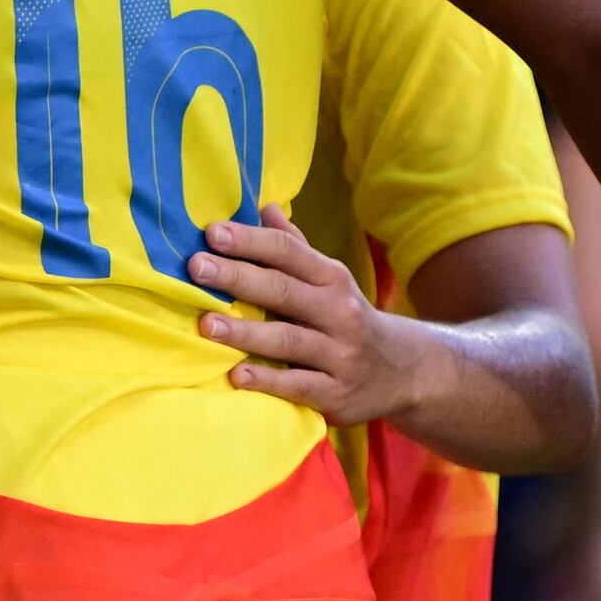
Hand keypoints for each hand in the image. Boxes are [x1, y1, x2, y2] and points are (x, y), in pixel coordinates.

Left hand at [191, 218, 441, 429]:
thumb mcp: (329, 280)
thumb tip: (264, 206)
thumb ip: (294, 248)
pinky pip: (299, 385)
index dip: (251, 241)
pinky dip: (268, 380)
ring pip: (288, 340)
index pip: (289, 253)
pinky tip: (237, 375)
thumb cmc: (346, 317)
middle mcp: (339, 313)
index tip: (211, 232)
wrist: (405, 372)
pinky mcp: (336, 394)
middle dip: (237, 277)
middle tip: (195, 267)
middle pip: (284, 291)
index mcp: (332, 280)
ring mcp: (340, 355)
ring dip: (246, 332)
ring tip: (206, 325)